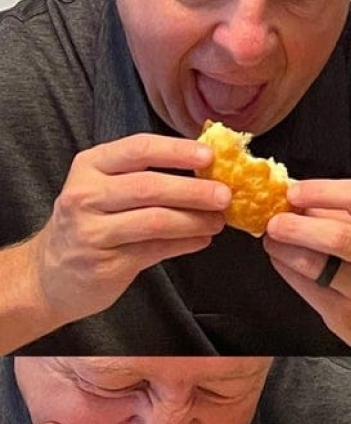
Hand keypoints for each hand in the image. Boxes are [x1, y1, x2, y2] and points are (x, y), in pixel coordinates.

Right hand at [26, 134, 231, 327]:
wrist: (52, 273)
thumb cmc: (91, 224)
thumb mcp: (104, 190)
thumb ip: (145, 178)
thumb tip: (205, 173)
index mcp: (90, 166)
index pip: (138, 149)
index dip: (177, 151)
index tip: (210, 156)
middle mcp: (86, 194)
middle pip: (149, 187)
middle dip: (194, 190)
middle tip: (225, 195)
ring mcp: (92, 231)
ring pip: (155, 221)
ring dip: (194, 220)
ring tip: (218, 221)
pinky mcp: (106, 263)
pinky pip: (155, 250)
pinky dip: (185, 244)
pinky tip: (202, 239)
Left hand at [262, 180, 350, 354]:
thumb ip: (348, 214)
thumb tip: (300, 199)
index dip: (319, 191)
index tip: (294, 192)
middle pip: (335, 235)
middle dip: (295, 225)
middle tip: (274, 220)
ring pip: (314, 264)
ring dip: (283, 249)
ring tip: (273, 239)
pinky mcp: (347, 314)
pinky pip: (307, 288)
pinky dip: (287, 270)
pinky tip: (283, 261)